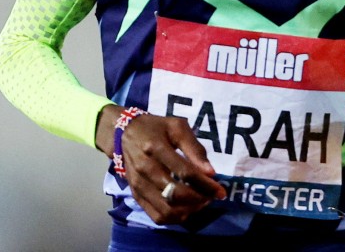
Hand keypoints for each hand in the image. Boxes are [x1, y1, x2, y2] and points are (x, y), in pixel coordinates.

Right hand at [112, 110, 226, 224]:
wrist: (124, 133)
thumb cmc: (155, 128)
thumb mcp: (177, 127)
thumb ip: (194, 148)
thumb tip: (210, 173)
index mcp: (156, 147)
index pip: (185, 172)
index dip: (205, 184)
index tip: (220, 190)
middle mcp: (145, 169)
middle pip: (175, 193)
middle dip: (199, 198)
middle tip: (211, 196)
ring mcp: (138, 185)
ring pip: (166, 209)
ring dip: (188, 210)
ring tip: (201, 202)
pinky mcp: (136, 195)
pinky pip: (156, 216)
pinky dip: (175, 218)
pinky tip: (186, 209)